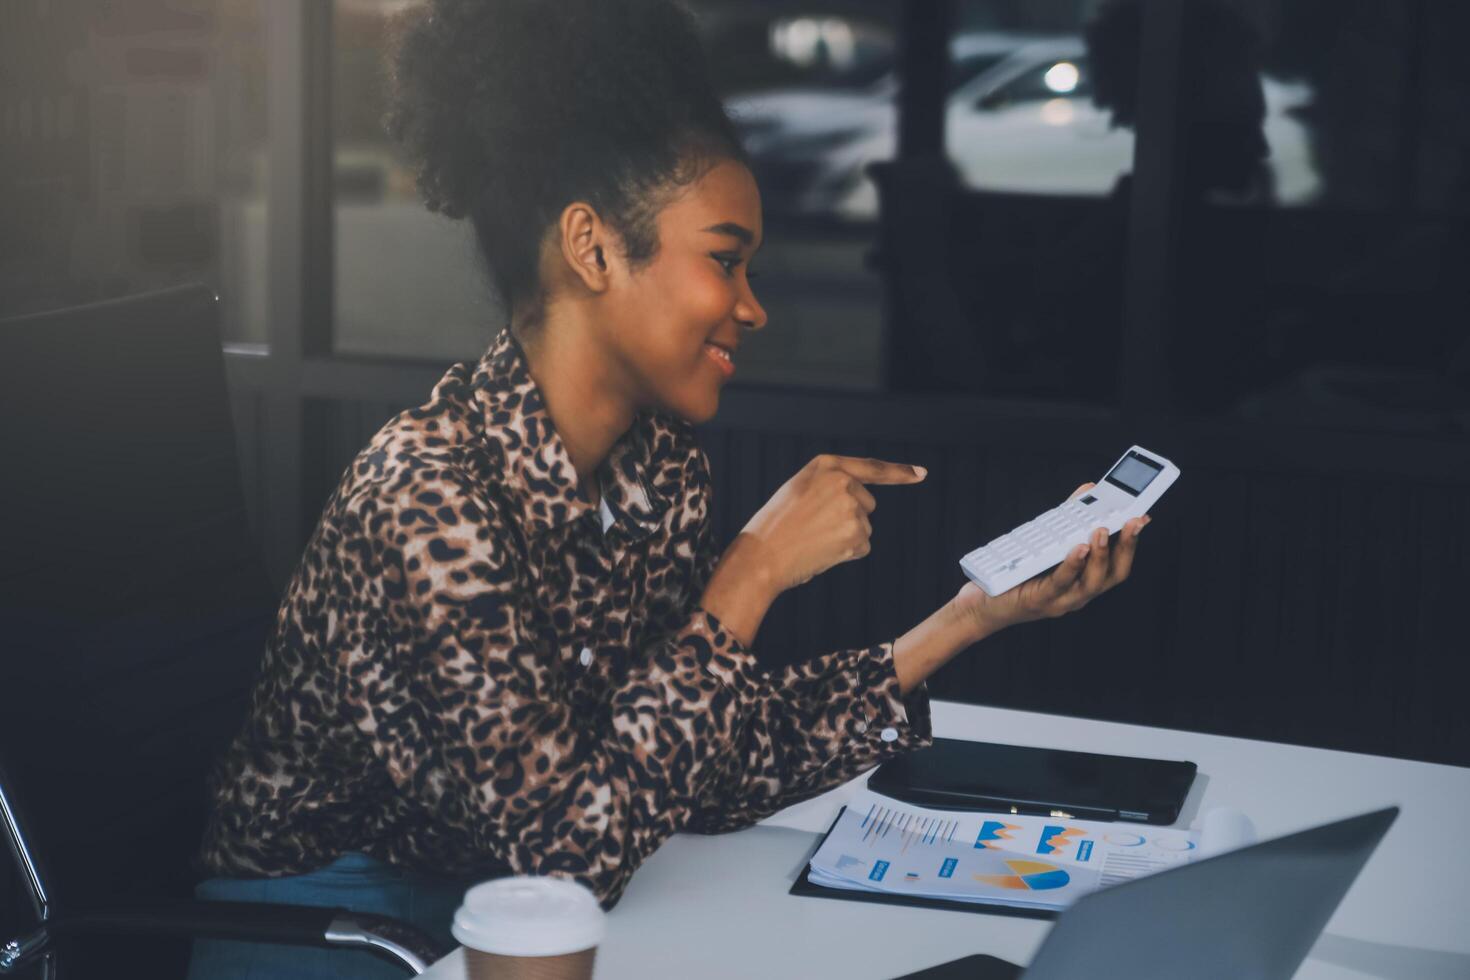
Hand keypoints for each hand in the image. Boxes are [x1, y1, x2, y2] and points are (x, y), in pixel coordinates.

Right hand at [735, 454, 926, 596]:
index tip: (921, 474)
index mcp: (827, 465)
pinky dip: (846, 553)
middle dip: (850, 516)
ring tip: (813, 539)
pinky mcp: (856, 535)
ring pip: (864, 527)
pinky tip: (822, 551)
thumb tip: (862, 500)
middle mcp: (843, 482)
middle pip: (867, 504)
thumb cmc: (775, 524)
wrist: (761, 555)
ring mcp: (851, 509)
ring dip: (845, 537)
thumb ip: (831, 484)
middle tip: (814, 526)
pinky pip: (862, 546)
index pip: (872, 467)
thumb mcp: (800, 488)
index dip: (899, 472)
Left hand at [954, 482, 1148, 636]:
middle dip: (1127, 547)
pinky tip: (1076, 548)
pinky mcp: (1040, 601)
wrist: (983, 604)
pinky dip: (1071, 565)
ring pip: (1092, 582)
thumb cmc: (1017, 574)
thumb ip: (1068, 518)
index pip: (1118, 563)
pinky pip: (1061, 583)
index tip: (1143, 517)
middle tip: (1132, 520)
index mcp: (1085, 581)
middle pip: (1114, 574)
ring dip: (1101, 555)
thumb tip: (1089, 489)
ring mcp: (1061, 601)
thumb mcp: (1046, 543)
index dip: (1133, 542)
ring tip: (1102, 530)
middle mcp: (1079, 594)